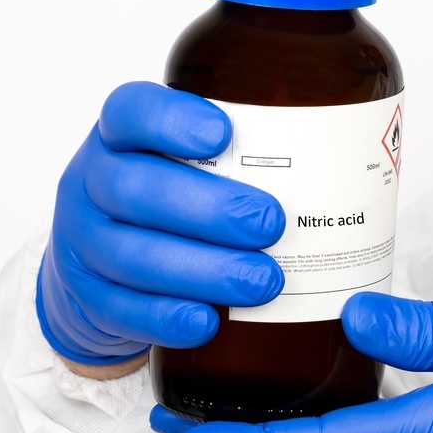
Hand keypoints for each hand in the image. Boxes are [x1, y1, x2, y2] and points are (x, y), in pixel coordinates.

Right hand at [36, 82, 286, 367]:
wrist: (98, 261)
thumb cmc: (166, 197)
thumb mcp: (184, 159)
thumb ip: (239, 152)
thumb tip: (350, 152)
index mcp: (119, 134)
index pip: (130, 111)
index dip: (170, 121)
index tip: (224, 134)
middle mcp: (91, 179)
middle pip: (134, 189)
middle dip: (207, 208)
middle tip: (270, 223)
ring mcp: (82, 240)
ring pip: (129, 254)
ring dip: (201, 269)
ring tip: (263, 281)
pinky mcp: (87, 295)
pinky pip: (120, 309)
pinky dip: (166, 317)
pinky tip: (209, 321)